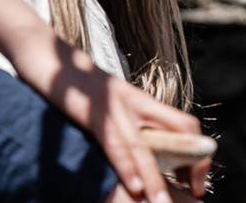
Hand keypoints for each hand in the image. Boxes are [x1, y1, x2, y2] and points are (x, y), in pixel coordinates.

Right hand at [15, 38, 203, 202]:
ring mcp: (115, 106)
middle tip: (197, 194)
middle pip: (178, 132)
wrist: (47, 55)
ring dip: (156, 179)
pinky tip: (133, 186)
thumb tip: (141, 154)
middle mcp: (135, 102)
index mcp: (142, 101)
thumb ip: (128, 124)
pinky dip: (124, 164)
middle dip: (191, 165)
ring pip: (144, 146)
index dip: (197, 153)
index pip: (185, 124)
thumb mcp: (110, 103)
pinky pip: (113, 142)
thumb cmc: (75, 85)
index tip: (197, 182)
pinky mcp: (92, 112)